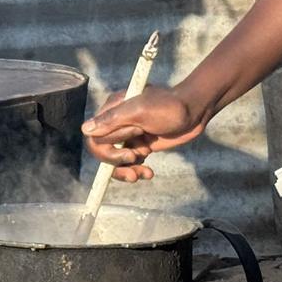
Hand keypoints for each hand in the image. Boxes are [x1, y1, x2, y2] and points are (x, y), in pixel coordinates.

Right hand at [82, 85, 208, 182]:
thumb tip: (85, 130)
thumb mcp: (140, 111)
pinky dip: (137, 171)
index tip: (127, 153)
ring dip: (126, 171)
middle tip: (136, 158)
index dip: (107, 150)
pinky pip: (130, 163)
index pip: (95, 137)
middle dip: (117, 162)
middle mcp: (117, 123)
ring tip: (142, 174)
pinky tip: (149, 173)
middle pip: (103, 151)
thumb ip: (113, 120)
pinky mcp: (141, 144)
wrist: (195, 111)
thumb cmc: (170, 106)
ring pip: (115, 161)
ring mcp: (129, 135)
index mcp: (113, 110)